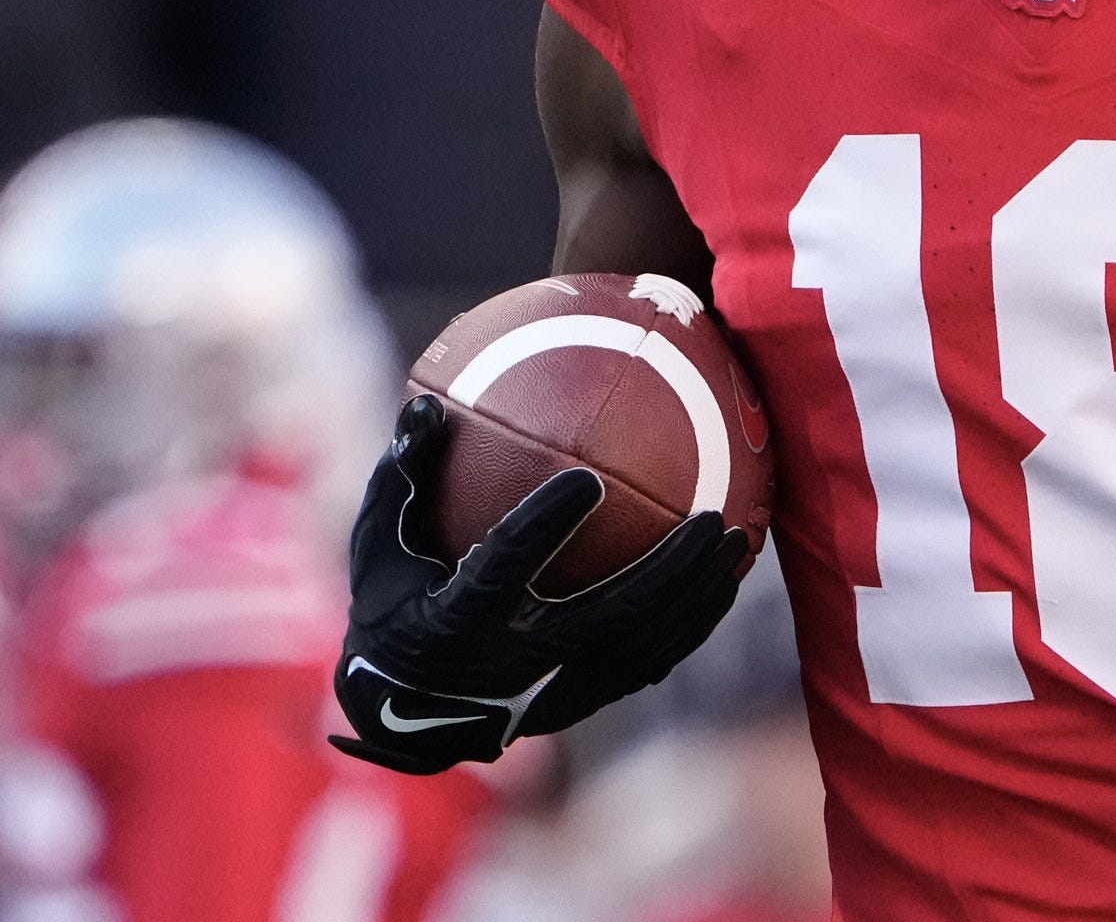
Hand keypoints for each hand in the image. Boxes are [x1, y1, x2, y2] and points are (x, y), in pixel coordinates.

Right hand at [329, 395, 747, 774]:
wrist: (403, 711)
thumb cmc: (393, 600)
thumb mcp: (379, 542)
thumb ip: (402, 475)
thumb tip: (426, 403)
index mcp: (452, 621)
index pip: (500, 570)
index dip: (541, 528)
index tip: (584, 478)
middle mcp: (508, 662)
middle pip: (600, 621)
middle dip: (660, 574)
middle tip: (707, 518)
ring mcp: (548, 691)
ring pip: (637, 651)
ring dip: (692, 599)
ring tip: (736, 540)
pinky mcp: (578, 702)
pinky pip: (647, 665)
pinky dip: (690, 624)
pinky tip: (725, 579)